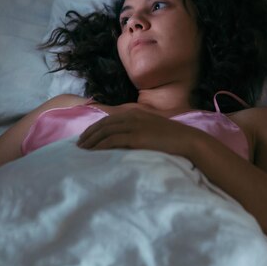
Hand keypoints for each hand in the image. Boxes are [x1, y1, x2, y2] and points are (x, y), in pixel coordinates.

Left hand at [77, 109, 204, 158]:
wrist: (187, 140)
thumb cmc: (172, 138)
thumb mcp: (153, 129)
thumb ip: (139, 129)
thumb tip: (126, 138)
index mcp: (136, 113)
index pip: (109, 119)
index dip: (95, 128)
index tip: (86, 137)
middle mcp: (132, 116)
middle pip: (104, 124)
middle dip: (89, 134)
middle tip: (79, 145)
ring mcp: (134, 125)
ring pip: (105, 131)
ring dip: (91, 140)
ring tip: (82, 150)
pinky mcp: (136, 136)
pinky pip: (112, 140)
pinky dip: (100, 145)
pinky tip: (93, 152)